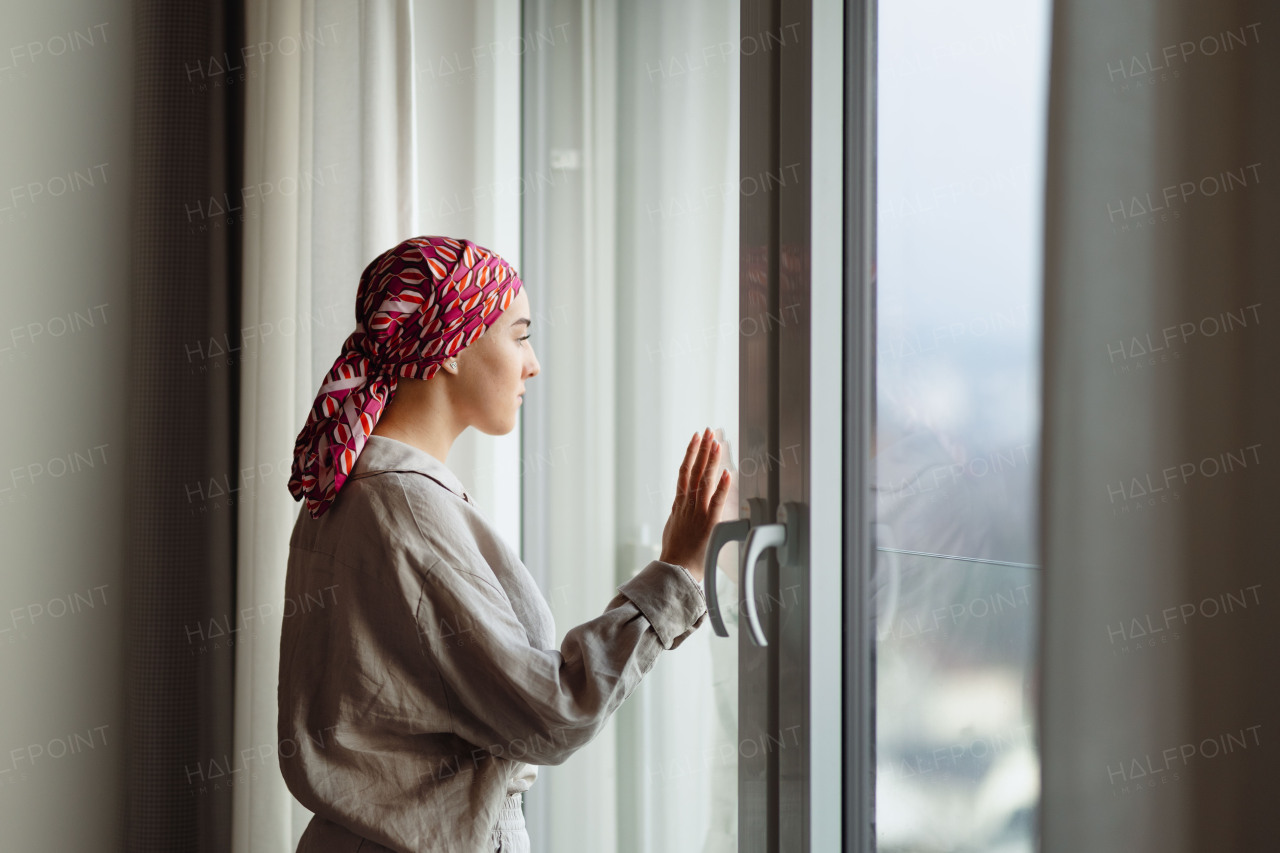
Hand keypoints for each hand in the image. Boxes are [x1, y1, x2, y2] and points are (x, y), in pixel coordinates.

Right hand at [659, 427, 731, 583]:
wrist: (676, 569)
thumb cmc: (676, 552)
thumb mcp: (673, 525)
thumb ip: (678, 511)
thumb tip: (679, 503)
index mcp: (679, 503)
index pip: (685, 471)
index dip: (691, 453)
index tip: (696, 438)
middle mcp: (687, 503)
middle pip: (694, 469)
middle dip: (702, 448)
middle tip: (707, 430)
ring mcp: (697, 511)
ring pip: (703, 480)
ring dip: (710, 460)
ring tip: (715, 442)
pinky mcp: (709, 523)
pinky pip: (716, 501)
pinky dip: (721, 486)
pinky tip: (726, 472)